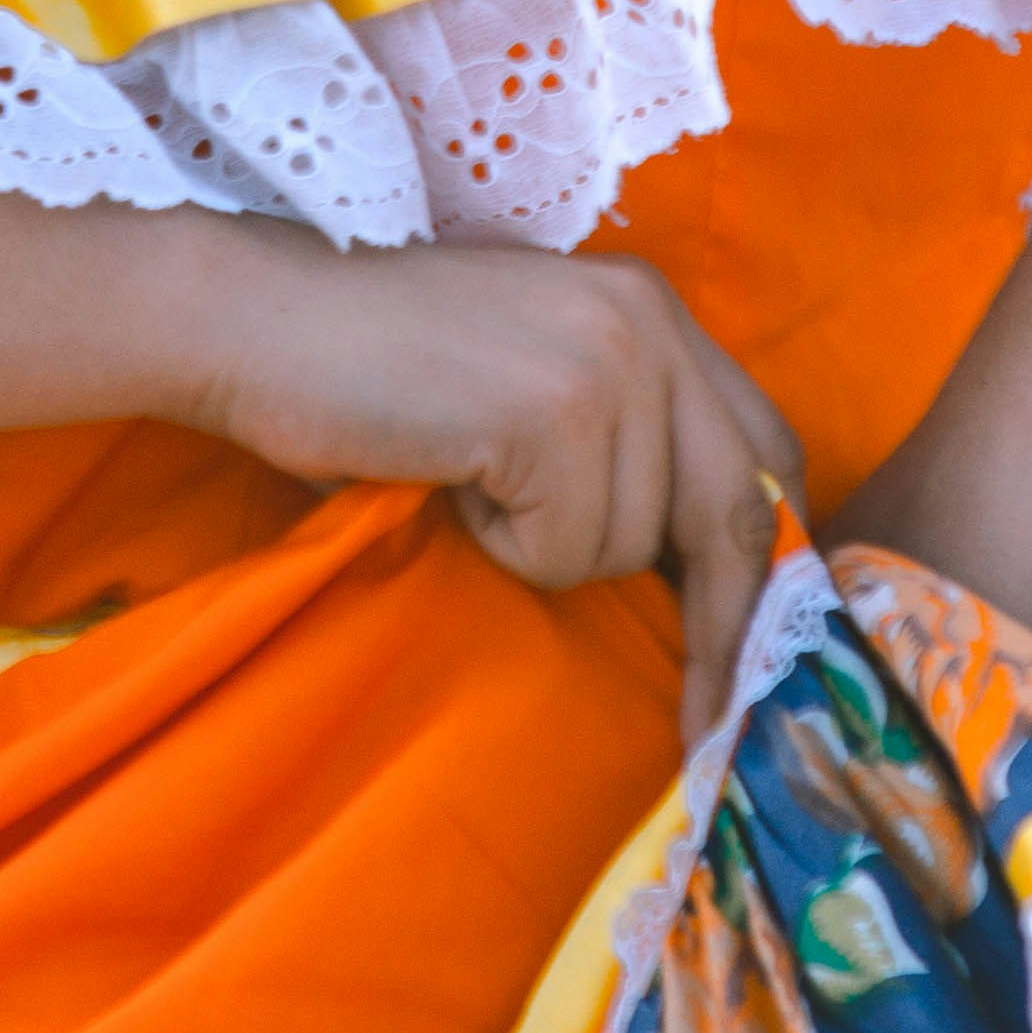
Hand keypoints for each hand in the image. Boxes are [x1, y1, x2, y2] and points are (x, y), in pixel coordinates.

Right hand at [191, 238, 801, 748]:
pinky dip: (502, 544)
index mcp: (652, 309)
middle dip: (731, 628)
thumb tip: (700, 569)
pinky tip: (450, 476)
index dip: (769, 555)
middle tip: (708, 723)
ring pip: (628, 543)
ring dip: (546, 548)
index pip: (765, 445)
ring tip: (471, 479)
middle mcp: (650, 323)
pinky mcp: (555, 414)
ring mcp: (608, 363)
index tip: (756, 647)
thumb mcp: (533, 378)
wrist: (261, 321)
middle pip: (739, 507)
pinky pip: (564, 551)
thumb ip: (620, 434)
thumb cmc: (377, 371)